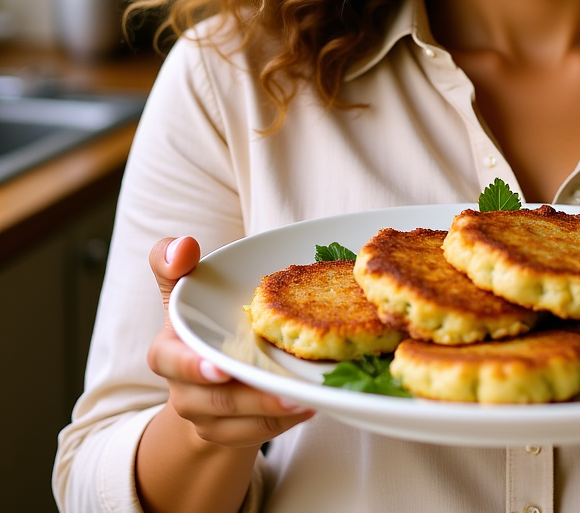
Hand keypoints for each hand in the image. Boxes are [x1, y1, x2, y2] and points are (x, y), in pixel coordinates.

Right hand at [147, 236, 314, 447]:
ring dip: (275, 410)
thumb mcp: (184, 289)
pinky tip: (311, 404)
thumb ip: (174, 263)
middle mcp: (184, 390)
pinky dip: (284, 422)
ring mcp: (208, 417)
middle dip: (250, 396)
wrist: (202, 372)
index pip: (172, 361)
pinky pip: (258, 433)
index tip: (220, 367)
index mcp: (169, 352)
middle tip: (286, 387)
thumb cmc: (199, 317)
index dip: (193, 367)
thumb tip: (184, 245)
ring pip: (241, 421)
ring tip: (307, 397)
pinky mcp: (232, 434)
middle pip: (216, 398)